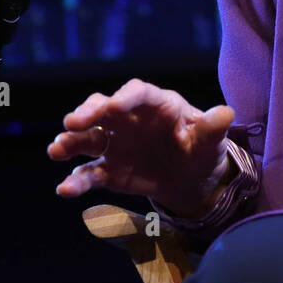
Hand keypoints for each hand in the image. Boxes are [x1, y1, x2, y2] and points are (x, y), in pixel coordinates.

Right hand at [47, 78, 234, 214]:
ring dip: (70, 142)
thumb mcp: (210, 140)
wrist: (191, 180)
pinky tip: (66, 189)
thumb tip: (225, 113)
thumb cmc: (201, 149)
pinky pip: (89, 172)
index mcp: (156, 104)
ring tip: (57, 151)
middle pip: (103, 108)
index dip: (126, 97)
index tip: (114, 105)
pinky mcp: (108, 170)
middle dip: (87, 113)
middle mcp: (129, 119)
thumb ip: (213, 128)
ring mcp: (115, 143)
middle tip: (72, 122)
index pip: (138, 93)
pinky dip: (76, 180)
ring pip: (87, 137)